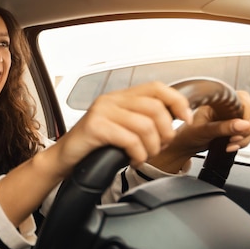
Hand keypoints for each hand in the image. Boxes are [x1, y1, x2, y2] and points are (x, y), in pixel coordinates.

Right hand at [56, 81, 192, 169]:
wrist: (64, 158)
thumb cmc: (93, 147)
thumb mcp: (121, 129)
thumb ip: (142, 121)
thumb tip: (174, 122)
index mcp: (120, 97)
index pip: (157, 88)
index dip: (177, 102)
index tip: (186, 119)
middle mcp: (111, 100)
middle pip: (155, 107)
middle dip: (166, 132)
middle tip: (160, 147)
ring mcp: (102, 112)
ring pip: (145, 125)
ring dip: (152, 147)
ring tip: (145, 156)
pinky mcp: (96, 127)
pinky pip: (130, 139)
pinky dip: (139, 154)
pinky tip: (133, 160)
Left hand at [148, 90, 249, 172]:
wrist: (183, 145)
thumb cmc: (187, 133)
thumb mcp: (204, 130)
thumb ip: (224, 127)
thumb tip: (244, 124)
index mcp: (220, 101)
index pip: (244, 101)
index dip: (247, 115)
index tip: (243, 127)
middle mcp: (228, 107)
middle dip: (247, 129)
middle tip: (236, 138)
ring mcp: (232, 118)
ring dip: (245, 138)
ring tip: (231, 144)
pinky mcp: (234, 129)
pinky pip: (247, 134)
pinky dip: (242, 142)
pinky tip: (231, 146)